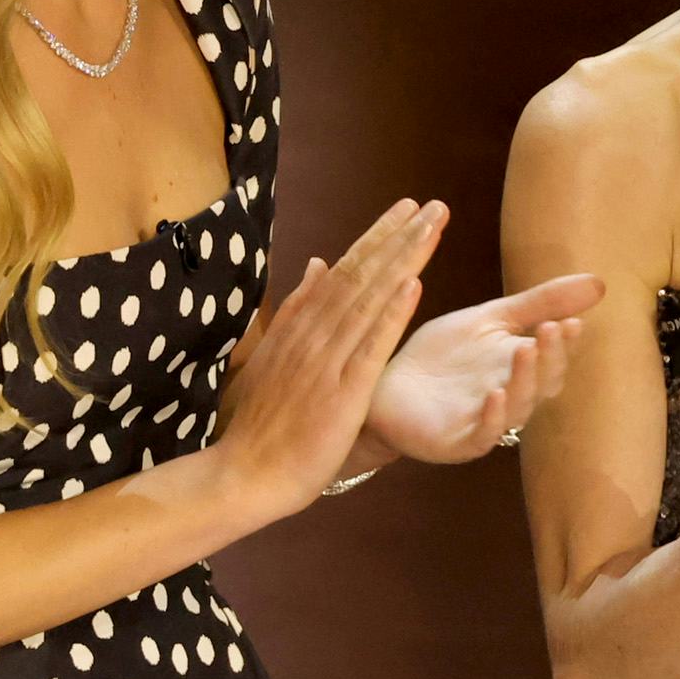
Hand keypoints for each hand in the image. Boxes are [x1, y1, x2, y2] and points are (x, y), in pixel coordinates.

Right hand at [213, 200, 443, 517]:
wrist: (246, 474)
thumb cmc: (263, 423)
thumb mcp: (274, 357)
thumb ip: (297, 310)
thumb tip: (318, 263)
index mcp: (301, 327)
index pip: (345, 271)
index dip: (378, 237)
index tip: (407, 208)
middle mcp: (314, 335)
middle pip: (362, 275)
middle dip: (399, 236)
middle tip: (433, 204)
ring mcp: (327, 361)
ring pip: (370, 300)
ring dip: (403, 260)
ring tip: (432, 227)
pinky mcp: (342, 392)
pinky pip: (370, 347)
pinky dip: (391, 314)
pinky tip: (414, 285)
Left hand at [362, 272, 604, 464]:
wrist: (381, 387)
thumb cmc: (440, 356)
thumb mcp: (490, 319)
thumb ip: (539, 303)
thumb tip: (599, 283)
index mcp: (523, 370)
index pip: (555, 357)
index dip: (566, 342)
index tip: (573, 320)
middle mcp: (512, 398)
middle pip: (543, 383)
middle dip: (550, 357)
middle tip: (551, 328)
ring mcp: (486, 423)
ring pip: (518, 407)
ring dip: (525, 380)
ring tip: (525, 350)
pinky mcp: (457, 443)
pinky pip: (482, 435)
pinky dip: (492, 416)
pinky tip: (495, 394)